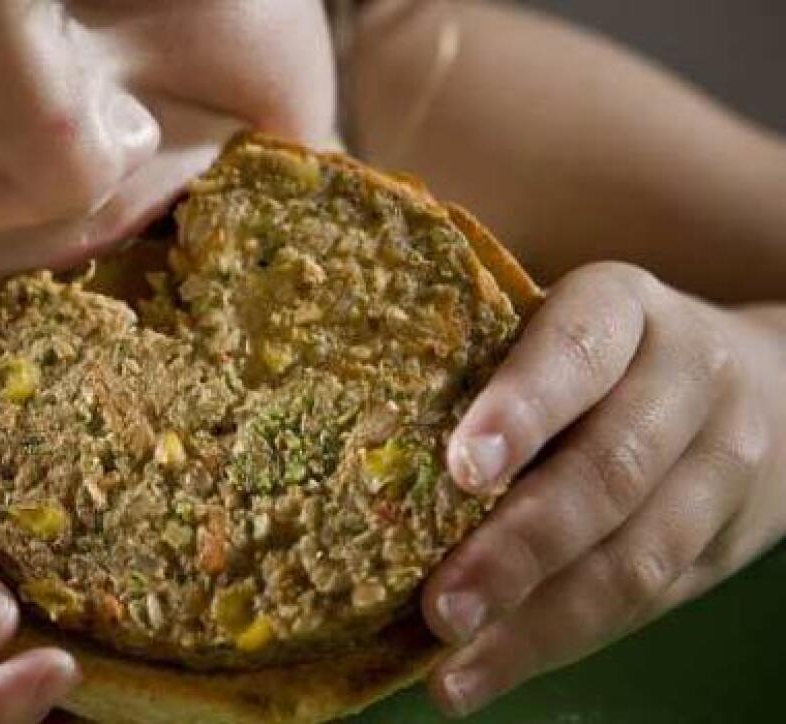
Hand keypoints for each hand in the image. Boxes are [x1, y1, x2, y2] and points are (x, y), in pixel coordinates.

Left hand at [422, 262, 785, 715]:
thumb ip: (481, 353)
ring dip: (536, 622)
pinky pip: (645, 603)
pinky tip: (489, 669)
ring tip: (455, 664)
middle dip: (519, 547)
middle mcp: (687, 381)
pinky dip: (560, 641)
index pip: (578, 349)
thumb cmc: (602, 353)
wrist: (767, 387)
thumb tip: (353, 422)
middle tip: (441, 606)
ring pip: (633, 557)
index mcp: (625, 309)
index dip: (522, 406)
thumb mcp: (560, 323)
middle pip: (608, 470)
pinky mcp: (725, 546)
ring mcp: (719, 468)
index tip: (463, 467)